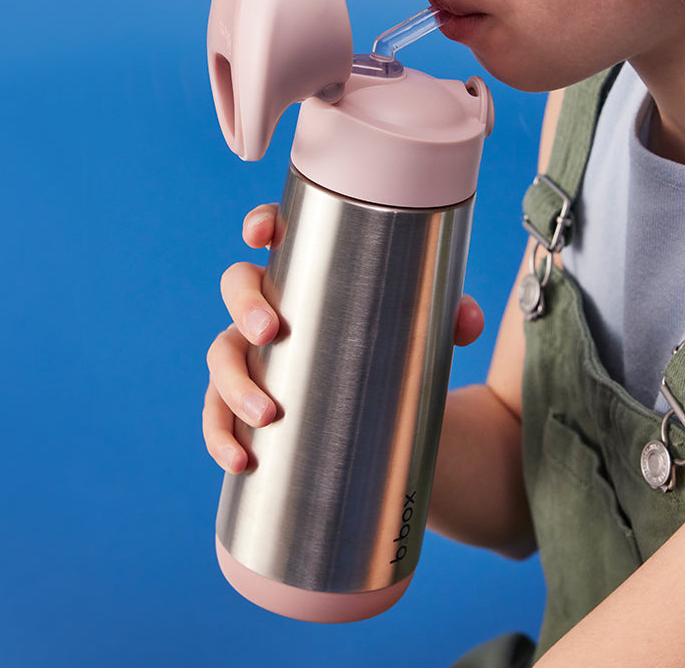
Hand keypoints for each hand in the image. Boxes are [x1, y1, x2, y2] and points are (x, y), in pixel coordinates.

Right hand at [202, 203, 486, 473]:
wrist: (388, 416)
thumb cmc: (396, 348)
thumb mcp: (426, 329)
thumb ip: (450, 315)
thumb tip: (467, 322)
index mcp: (310, 274)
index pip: (277, 236)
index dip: (262, 225)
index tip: (260, 235)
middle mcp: (271, 308)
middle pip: (237, 287)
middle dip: (244, 305)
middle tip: (270, 331)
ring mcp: (252, 355)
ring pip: (221, 355)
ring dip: (233, 383)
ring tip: (267, 415)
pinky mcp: (245, 405)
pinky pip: (217, 417)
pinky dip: (222, 437)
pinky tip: (243, 460)